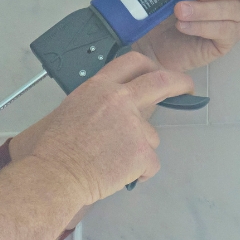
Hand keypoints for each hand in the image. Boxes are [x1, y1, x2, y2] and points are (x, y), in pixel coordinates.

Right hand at [25, 51, 192, 202]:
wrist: (56, 173)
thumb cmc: (54, 149)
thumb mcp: (71, 110)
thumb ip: (96, 103)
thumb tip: (111, 112)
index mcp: (99, 87)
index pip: (132, 63)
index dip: (150, 66)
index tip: (159, 71)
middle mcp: (120, 100)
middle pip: (161, 81)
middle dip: (179, 82)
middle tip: (186, 87)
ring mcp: (134, 125)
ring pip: (152, 136)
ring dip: (140, 149)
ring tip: (114, 162)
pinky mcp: (142, 152)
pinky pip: (151, 164)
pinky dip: (140, 173)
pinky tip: (119, 176)